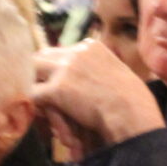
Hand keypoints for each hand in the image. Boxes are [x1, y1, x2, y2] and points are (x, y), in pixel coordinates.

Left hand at [32, 41, 164, 155]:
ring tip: (46, 107)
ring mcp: (64, 69)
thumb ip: (95, 67)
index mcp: (90, 46)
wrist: (134, 118)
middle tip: (41, 94)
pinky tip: (50, 120)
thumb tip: (78, 74)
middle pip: (41, 58)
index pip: (59, 51)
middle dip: (39, 76)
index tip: (57, 84)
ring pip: (32, 74)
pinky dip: (39, 108)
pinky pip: (34, 95)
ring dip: (37, 91)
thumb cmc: (134, 102)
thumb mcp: (116, 72)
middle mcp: (75, 52)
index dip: (53, 69)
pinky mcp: (56, 88)